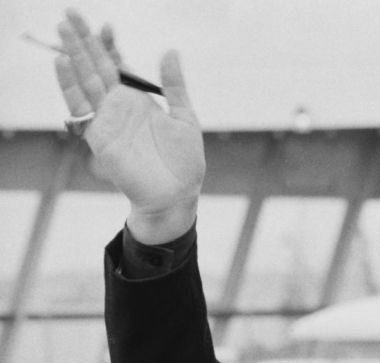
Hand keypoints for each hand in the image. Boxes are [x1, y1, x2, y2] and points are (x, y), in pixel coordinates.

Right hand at [54, 9, 203, 240]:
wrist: (175, 196)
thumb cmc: (184, 164)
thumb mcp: (185, 119)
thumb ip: (175, 87)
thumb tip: (171, 51)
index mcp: (138, 100)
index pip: (118, 65)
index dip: (109, 44)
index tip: (107, 25)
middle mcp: (118, 106)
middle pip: (96, 65)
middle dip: (84, 40)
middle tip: (71, 12)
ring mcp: (106, 119)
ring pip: (85, 79)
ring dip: (73, 54)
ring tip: (63, 28)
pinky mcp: (98, 135)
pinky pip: (81, 107)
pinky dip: (70, 85)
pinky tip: (63, 63)